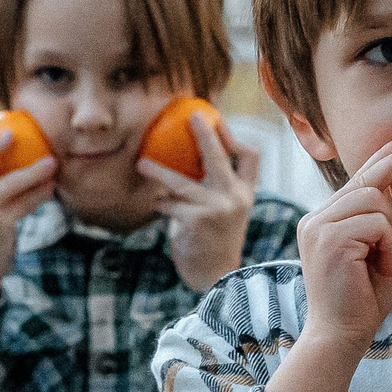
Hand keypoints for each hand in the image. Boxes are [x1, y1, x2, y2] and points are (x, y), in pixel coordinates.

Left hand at [138, 105, 262, 292]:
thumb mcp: (222, 213)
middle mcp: (235, 199)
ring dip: (159, 173)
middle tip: (192, 115)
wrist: (215, 276)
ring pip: (183, 183)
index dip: (235, 137)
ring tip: (141, 164)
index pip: (250, 158)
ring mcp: (218, 209)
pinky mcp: (198, 221)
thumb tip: (186, 160)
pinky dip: (162, 204)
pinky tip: (155, 205)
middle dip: (206, 133)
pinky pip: (172, 206)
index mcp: (245, 194)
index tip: (218, 122)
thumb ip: (213, 190)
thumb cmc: (212, 241)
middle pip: (221, 157)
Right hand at [266, 136, 391, 391]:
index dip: (387, 157)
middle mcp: (317, 217)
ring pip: (375, 200)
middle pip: (366, 178)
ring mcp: (319, 225)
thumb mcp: (389, 259)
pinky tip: (381, 268)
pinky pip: (377, 222)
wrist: (340, 337)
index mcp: (326, 219)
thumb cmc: (361, 303)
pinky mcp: (329, 237)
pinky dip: (389, 245)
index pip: (359, 179)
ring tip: (389, 261)